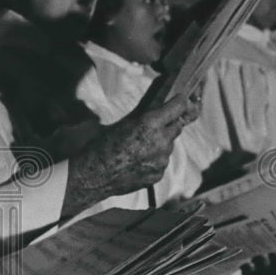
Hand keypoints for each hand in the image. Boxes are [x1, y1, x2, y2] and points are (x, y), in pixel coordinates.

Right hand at [61, 95, 194, 217]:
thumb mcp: (122, 124)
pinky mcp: (158, 174)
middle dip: (169, 123)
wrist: (94, 175)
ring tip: (141, 147)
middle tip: (157, 124)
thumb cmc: (101, 146)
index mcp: (150, 124)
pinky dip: (155, 159)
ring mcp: (161, 160)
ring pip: (169, 146)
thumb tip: (156, 112)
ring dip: (161, 143)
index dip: (180, 102)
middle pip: (177, 127)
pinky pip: (162, 162)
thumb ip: (143, 118)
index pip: (177, 107)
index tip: (181, 99)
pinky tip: (139, 160)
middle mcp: (160, 141)